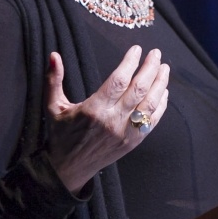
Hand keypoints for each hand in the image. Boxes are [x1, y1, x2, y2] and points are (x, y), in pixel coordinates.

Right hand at [44, 46, 169, 192]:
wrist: (69, 169)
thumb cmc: (61, 135)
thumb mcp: (53, 107)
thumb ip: (53, 80)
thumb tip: (54, 55)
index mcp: (94, 109)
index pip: (118, 81)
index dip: (130, 63)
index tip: (137, 49)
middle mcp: (112, 121)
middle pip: (138, 89)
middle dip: (150, 69)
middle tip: (156, 53)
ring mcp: (125, 133)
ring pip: (149, 104)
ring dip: (160, 84)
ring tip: (164, 68)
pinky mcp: (133, 142)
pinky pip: (152, 121)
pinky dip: (161, 105)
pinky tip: (164, 91)